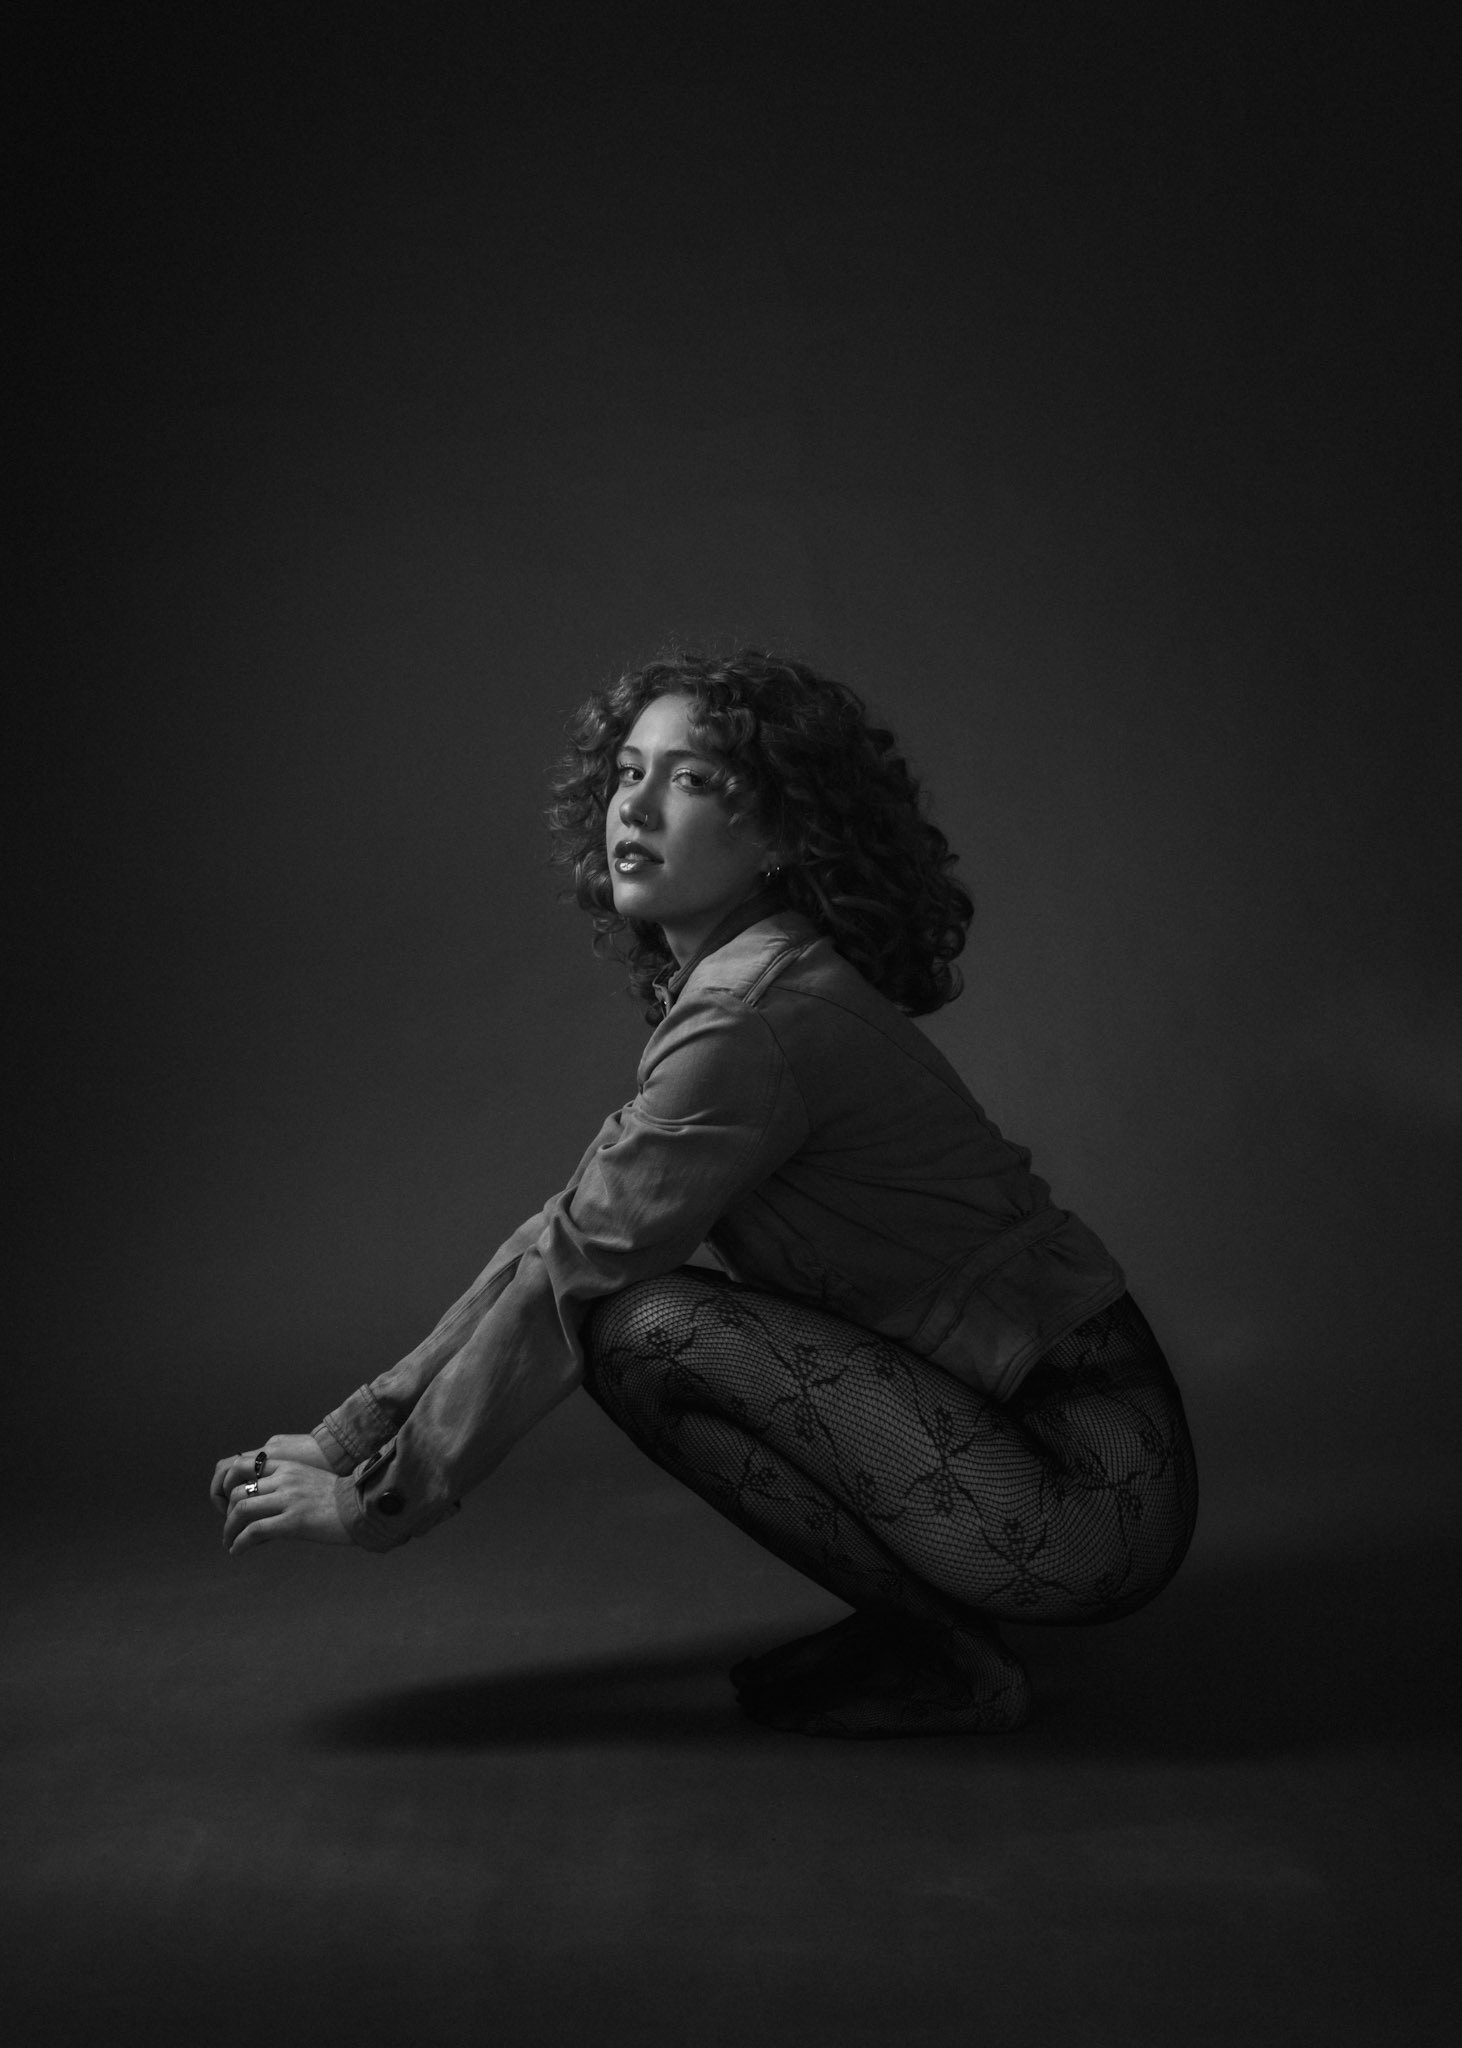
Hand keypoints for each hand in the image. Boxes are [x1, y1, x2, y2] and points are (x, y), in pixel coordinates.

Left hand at [210, 1437, 351, 1554]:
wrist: (362, 1507)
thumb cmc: (340, 1498)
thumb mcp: (309, 1480)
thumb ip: (286, 1485)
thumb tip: (263, 1508)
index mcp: (287, 1466)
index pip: (243, 1467)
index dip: (229, 1487)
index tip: (230, 1505)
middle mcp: (284, 1479)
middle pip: (238, 1493)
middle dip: (227, 1514)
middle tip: (230, 1528)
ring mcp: (288, 1499)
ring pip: (241, 1511)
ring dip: (229, 1530)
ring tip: (229, 1542)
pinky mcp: (292, 1521)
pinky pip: (254, 1531)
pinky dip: (239, 1543)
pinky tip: (237, 1551)